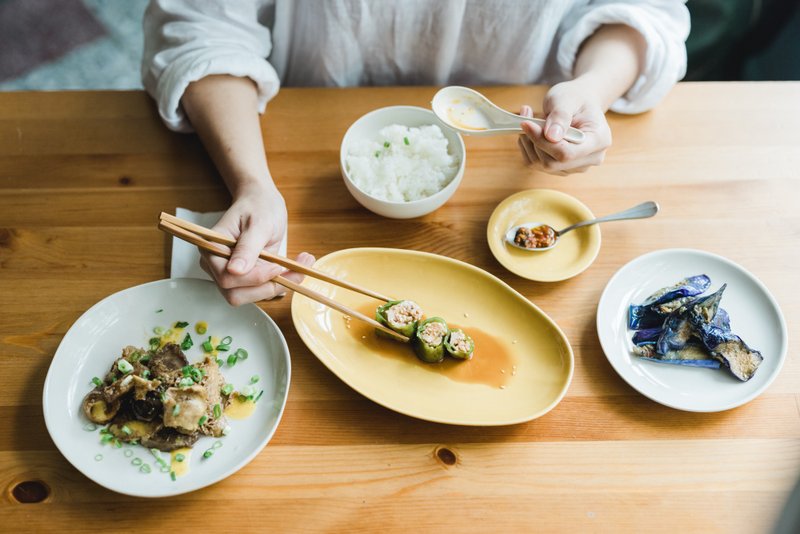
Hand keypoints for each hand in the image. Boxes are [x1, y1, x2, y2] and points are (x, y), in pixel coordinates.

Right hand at [199, 181, 314, 304]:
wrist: (262, 202)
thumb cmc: (258, 206)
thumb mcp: (258, 224)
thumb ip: (247, 248)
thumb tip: (234, 271)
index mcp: (212, 250)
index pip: (226, 278)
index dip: (254, 278)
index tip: (277, 266)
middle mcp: (216, 266)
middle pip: (236, 295)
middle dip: (267, 287)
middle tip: (296, 272)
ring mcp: (231, 274)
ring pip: (251, 296)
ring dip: (278, 286)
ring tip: (301, 267)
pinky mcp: (247, 278)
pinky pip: (261, 290)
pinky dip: (280, 283)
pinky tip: (295, 268)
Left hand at [518, 79, 611, 174]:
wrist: (580, 104)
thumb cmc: (576, 98)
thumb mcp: (567, 99)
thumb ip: (560, 116)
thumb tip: (551, 136)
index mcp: (599, 140)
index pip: (567, 153)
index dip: (543, 141)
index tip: (526, 123)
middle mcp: (590, 158)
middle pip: (552, 163)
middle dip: (534, 142)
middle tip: (525, 119)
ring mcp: (576, 166)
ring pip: (542, 165)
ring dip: (529, 144)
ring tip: (528, 121)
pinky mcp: (562, 168)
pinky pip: (537, 164)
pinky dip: (528, 149)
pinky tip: (530, 132)